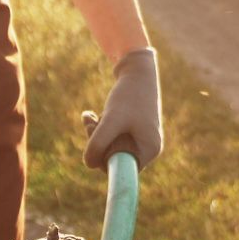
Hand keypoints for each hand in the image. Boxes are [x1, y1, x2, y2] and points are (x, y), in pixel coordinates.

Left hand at [83, 47, 162, 169]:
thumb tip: (89, 164)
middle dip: (97, 142)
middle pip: (114, 158)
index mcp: (149, 149)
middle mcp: (147, 147)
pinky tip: (89, 115)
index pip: (121, 169)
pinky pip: (110, 136)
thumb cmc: (128, 94)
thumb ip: (98, 143)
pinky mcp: (132, 130)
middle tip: (90, 123)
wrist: (137, 69)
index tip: (92, 152)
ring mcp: (140, 138)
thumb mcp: (111, 119)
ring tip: (89, 116)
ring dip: (95, 133)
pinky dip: (98, 127)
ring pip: (109, 146)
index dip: (104, 161)